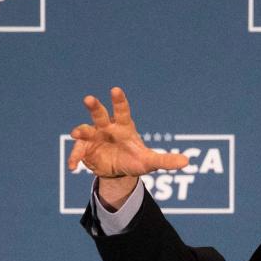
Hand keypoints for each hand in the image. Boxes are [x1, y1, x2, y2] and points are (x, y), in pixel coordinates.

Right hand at [67, 87, 189, 205]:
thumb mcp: (150, 162)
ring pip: (85, 130)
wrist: (118, 171)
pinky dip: (74, 158)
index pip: (122, 110)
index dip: (118, 100)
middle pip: (99, 114)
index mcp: (123, 126)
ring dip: (80, 130)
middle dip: (94, 106)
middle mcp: (106, 128)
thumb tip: (187, 162)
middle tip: (88, 98)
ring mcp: (94, 138)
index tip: (115, 89)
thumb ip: (166, 160)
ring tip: (76, 132)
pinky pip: (78, 152)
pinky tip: (73, 167)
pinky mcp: (85, 150)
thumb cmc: (135, 160)